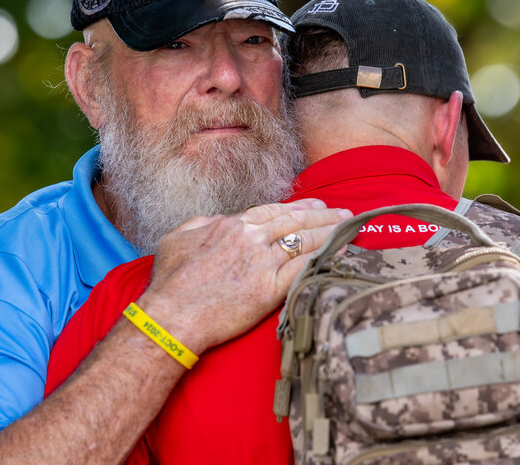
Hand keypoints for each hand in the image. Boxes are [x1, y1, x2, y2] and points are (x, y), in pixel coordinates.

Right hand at [137, 199, 351, 353]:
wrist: (172, 316)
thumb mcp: (178, 238)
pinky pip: (304, 269)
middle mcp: (251, 239)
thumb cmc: (170, 282)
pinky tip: (338, 255)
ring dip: (330, 233)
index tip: (316, 204)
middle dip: (323, 215)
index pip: (274, 211)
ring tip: (349, 229)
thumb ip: (203, 223)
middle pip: (296, 221)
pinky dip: (324, 259)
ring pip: (304, 242)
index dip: (300, 207)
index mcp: (232, 225)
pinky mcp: (270, 289)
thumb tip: (221, 220)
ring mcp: (262, 263)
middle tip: (343, 213)